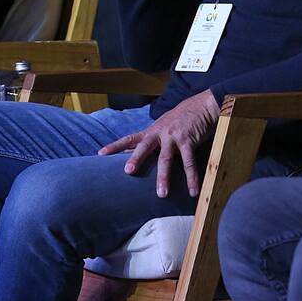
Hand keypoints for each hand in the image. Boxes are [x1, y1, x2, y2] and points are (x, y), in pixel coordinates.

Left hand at [98, 89, 219, 197]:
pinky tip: (192, 190)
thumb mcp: (162, 127)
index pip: (130, 139)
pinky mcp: (188, 141)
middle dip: (136, 159)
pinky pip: (189, 162)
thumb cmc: (180, 119)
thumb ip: (149, 140)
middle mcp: (160, 134)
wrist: (200, 106)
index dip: (115, 146)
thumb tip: (132, 150)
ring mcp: (174, 137)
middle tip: (128, 171)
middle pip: (145, 147)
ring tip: (161, 194)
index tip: (100, 154)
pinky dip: (191, 178)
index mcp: (151, 132)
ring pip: (166, 159)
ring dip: (164, 177)